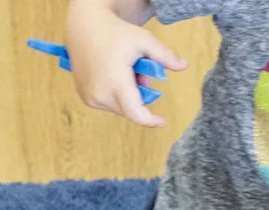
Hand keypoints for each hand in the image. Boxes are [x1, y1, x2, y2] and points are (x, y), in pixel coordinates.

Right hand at [66, 0, 183, 126]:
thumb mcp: (143, 41)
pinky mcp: (85, 97)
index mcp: (115, 81)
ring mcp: (90, 97)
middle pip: (129, 110)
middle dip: (140, 97)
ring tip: (126, 72)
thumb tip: (184, 66)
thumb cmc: (116, 33)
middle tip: (141, 73)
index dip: (150, 120)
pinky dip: (116, 95)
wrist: (85, 29)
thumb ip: (164, 56)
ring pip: (118, 108)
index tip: (162, 122)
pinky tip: (114, 75)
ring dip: (128, 97)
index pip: (135, 112)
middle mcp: (100, 93)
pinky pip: (107, 104)